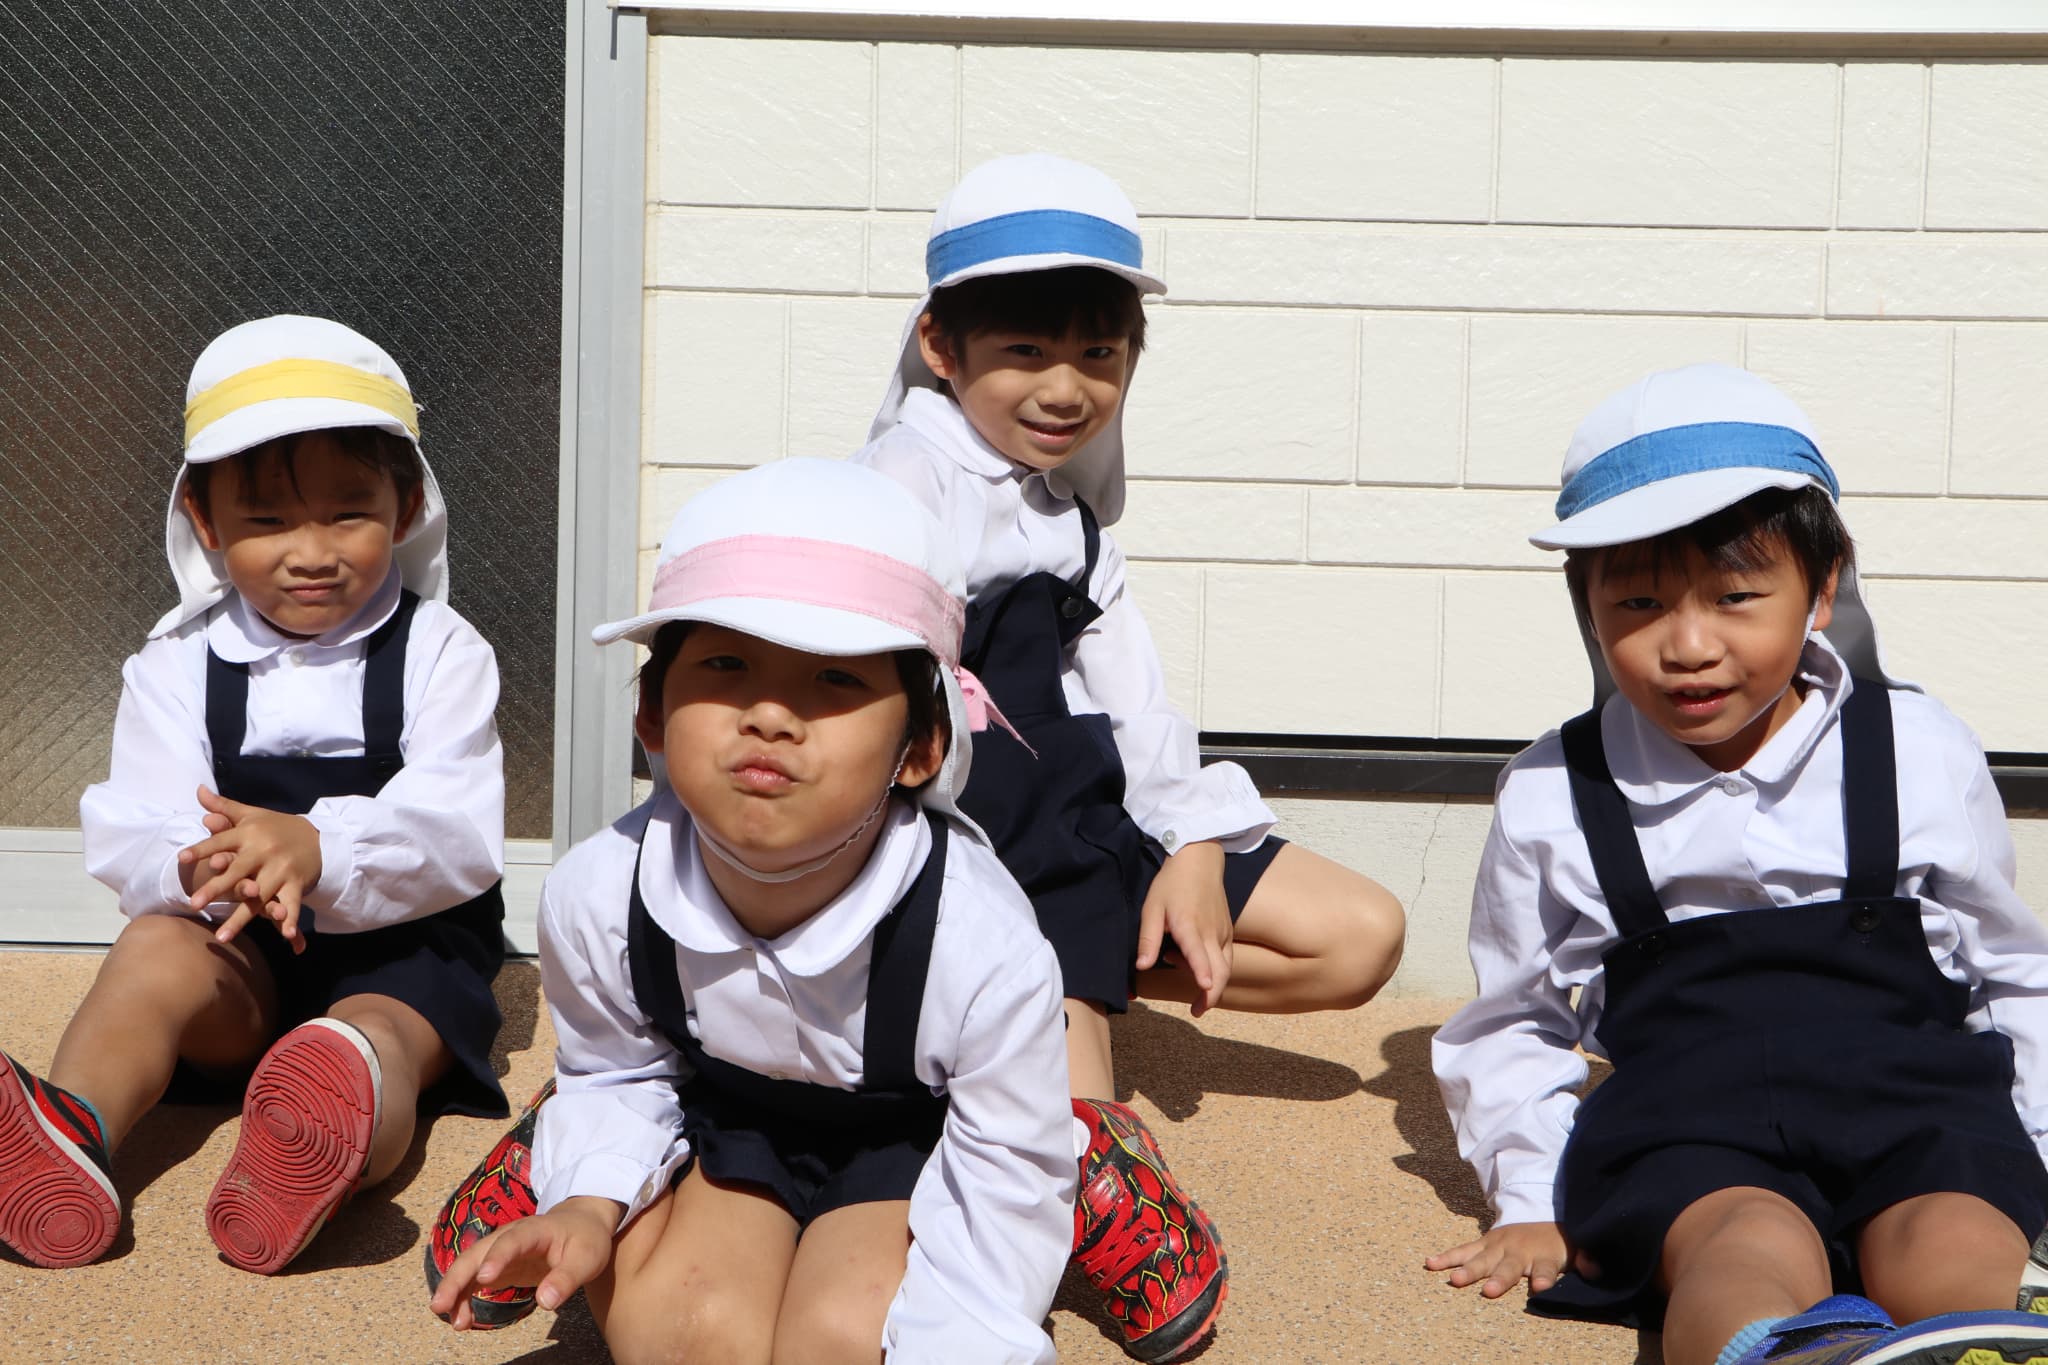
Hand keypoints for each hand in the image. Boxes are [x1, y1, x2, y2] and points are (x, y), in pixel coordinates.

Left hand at [177, 787, 320, 950]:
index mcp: (250, 834)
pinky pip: (291, 904)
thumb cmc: (277, 828)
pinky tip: (284, 936)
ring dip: (241, 918)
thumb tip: (198, 790)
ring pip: (258, 897)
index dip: (202, 849)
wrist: (321, 837)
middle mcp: (264, 852)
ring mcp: (281, 870)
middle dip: (216, 889)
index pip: (221, 841)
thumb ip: (224, 807)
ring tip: (222, 937)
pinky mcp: (296, 884)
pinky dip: (289, 919)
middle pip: (236, 873)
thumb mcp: (252, 815)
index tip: (182, 857)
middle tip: (193, 904)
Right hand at [430, 1197, 622, 1329]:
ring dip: (455, 1291)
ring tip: (454, 1322)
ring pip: (469, 1267)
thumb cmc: (585, 1238)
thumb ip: (566, 1279)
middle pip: (477, 1253)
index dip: (498, 1257)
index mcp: (534, 1229)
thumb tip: (546, 1303)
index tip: (485, 1278)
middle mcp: (510, 1236)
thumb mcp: (586, 1258)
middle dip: (457, 1278)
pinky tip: (462, 1320)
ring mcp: (500, 1250)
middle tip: (441, 1304)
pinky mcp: (498, 1265)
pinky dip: (464, 1299)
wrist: (582, 1223)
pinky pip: (474, 1281)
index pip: (513, 1241)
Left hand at [1135, 841, 1230, 1014]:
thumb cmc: (1172, 883)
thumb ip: (1148, 939)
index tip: (1205, 990)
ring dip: (1214, 984)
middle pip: (1221, 970)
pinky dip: (1215, 968)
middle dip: (1212, 994)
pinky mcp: (1227, 930)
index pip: (1200, 954)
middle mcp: (1210, 932)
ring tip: (1198, 995)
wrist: (1199, 859)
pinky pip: (1226, 956)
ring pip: (1226, 966)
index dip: (1203, 973)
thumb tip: (1143, 967)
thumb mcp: (1152, 907)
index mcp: (1189, 925)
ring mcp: (1222, 931)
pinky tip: (1194, 964)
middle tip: (1198, 1010)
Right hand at [1425, 1221, 1572, 1297]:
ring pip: (1480, 1259)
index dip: (1545, 1278)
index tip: (1542, 1288)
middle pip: (1508, 1267)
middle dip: (1499, 1278)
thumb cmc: (1557, 1241)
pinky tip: (1430, 1264)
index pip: (1547, 1269)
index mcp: (1543, 1255)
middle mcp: (1518, 1251)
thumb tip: (1595, 1268)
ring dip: (1467, 1270)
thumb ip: (1586, 1259)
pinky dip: (1447, 1257)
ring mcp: (1497, 1247)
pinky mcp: (1482, 1244)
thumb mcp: (1577, 1247)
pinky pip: (1462, 1251)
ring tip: (1454, 1280)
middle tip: (1489, 1290)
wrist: (1538, 1212)